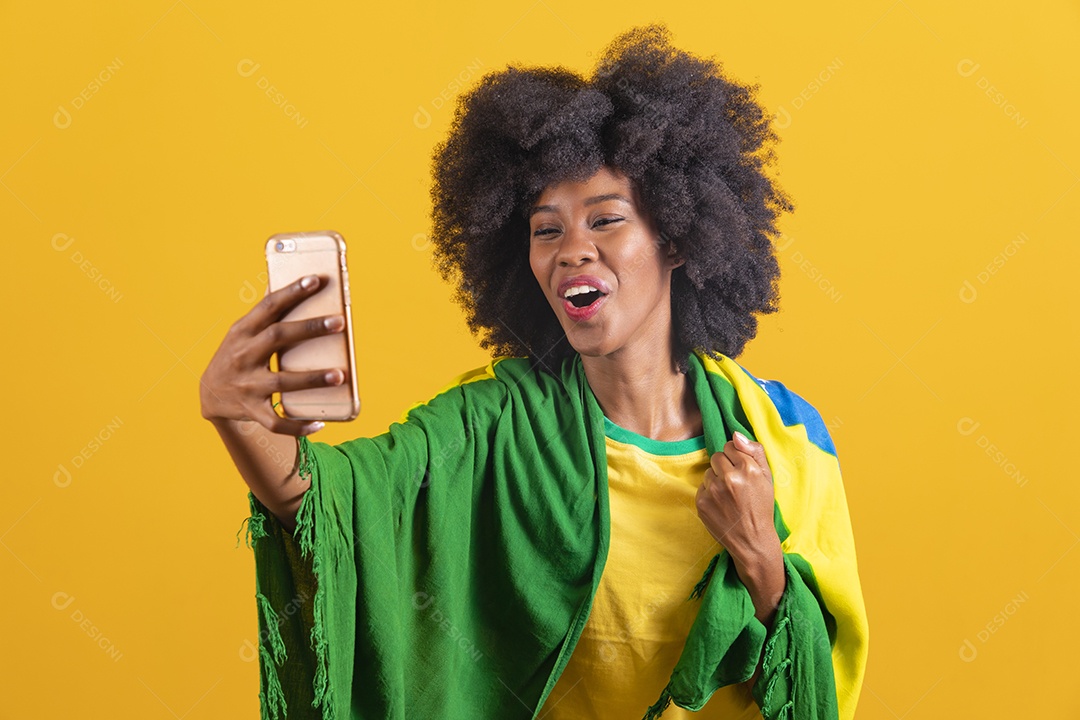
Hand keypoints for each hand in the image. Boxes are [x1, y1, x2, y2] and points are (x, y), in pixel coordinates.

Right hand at [199, 274, 347, 435]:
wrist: (209, 393)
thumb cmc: (237, 355)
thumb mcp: (243, 331)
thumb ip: (265, 312)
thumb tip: (287, 278)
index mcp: (242, 331)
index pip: (269, 306)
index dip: (292, 292)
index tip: (317, 280)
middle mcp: (243, 355)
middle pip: (277, 337)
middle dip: (309, 329)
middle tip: (339, 322)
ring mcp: (246, 384)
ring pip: (281, 382)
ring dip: (311, 378)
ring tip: (339, 375)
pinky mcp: (251, 410)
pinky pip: (275, 422)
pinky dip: (297, 425)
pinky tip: (319, 423)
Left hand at [695, 431, 780, 566]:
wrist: (752, 540)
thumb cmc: (761, 507)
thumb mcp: (767, 478)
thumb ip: (755, 452)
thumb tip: (735, 434)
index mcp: (748, 469)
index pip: (730, 446)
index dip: (736, 458)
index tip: (741, 471)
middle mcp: (729, 478)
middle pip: (717, 456)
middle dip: (724, 467)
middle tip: (735, 484)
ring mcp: (713, 491)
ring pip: (708, 472)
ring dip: (716, 480)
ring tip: (729, 496)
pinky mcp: (702, 503)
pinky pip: (702, 487)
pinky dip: (709, 493)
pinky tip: (721, 504)